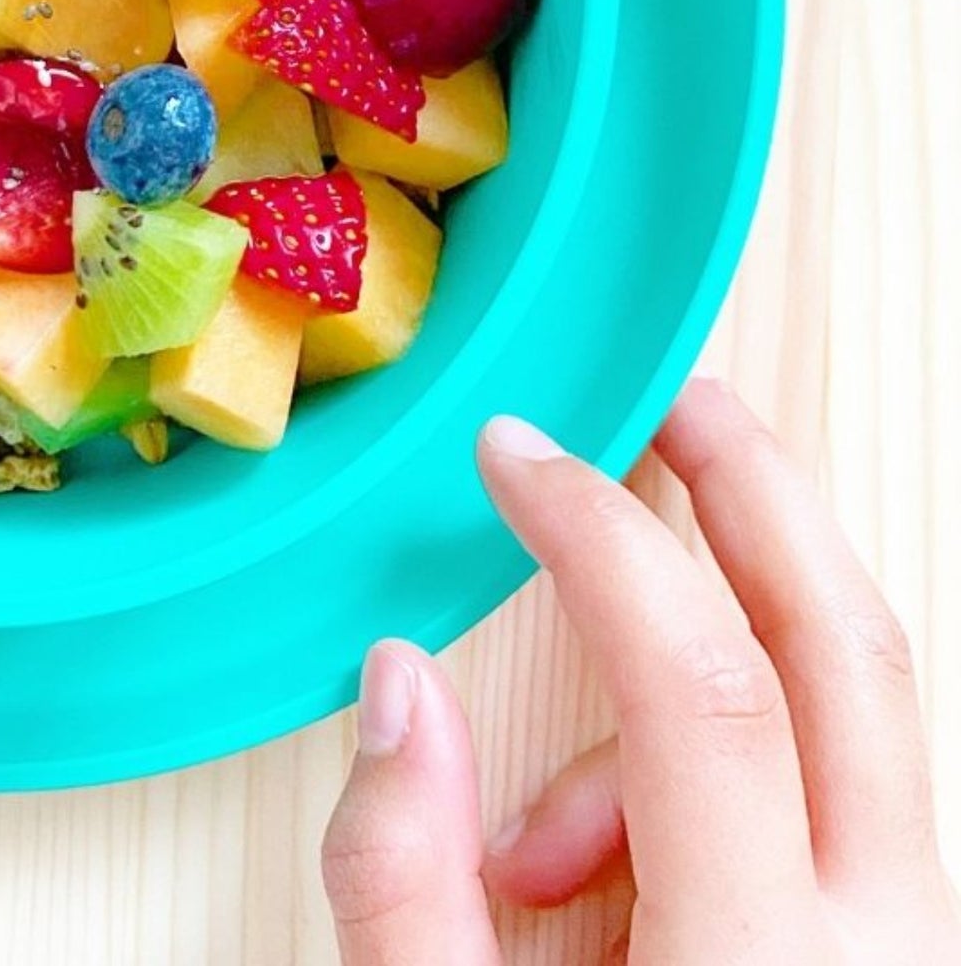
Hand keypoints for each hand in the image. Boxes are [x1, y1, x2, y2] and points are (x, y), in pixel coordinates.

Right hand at [321, 379, 960, 962]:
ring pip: (843, 711)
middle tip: (673, 400)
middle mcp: (879, 943)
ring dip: (692, 684)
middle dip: (751, 489)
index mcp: (759, 963)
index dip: (599, 540)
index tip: (514, 457)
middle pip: (843, 645)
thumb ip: (400, 879)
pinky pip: (834, 787)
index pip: (702, 689)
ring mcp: (909, 942)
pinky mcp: (895, 941)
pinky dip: (721, 767)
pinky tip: (607, 878)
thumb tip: (402, 681)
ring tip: (535, 849)